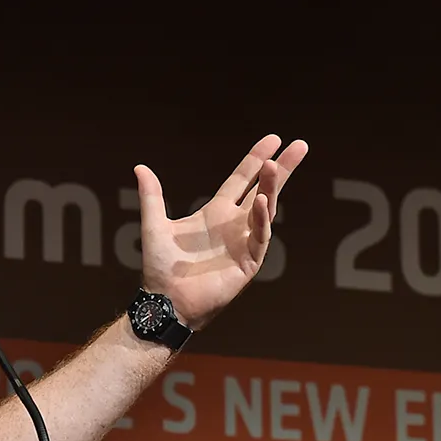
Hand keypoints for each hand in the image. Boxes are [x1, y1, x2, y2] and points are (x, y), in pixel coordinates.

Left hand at [134, 134, 308, 330]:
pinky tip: (262, 201)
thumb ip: (151, 197)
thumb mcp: (154, 226)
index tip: (273, 139)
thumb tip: (140, 167)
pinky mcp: (248, 262)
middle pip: (264, 189)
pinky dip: (262, 219)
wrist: (166, 301)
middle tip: (300, 145)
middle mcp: (235, 225)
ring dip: (272, 188)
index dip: (256, 159)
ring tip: (275, 165)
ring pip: (266, 210)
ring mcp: (244, 243)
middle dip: (282, 169)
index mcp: (216, 213)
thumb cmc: (161, 269)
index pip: (243, 179)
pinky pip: (259, 237)